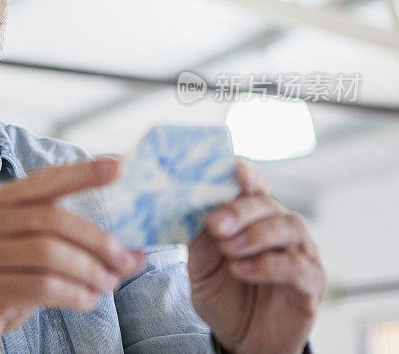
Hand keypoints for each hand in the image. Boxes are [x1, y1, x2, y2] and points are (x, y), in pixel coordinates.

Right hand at [0, 158, 143, 353]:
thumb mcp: (28, 260)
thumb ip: (72, 250)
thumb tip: (133, 256)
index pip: (42, 181)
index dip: (82, 173)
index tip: (119, 165)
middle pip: (50, 218)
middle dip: (95, 239)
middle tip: (124, 261)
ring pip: (47, 251)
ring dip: (88, 269)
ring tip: (107, 285)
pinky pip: (39, 285)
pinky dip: (72, 293)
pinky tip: (87, 301)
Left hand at [188, 160, 324, 353]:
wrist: (240, 338)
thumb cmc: (224, 293)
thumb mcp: (200, 266)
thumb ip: (201, 240)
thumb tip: (196, 213)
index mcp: (253, 218)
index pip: (255, 186)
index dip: (248, 174)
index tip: (234, 169)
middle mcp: (280, 229)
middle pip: (269, 204)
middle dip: (241, 210)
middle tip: (216, 224)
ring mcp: (300, 254)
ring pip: (289, 227)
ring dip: (256, 234)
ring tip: (228, 249)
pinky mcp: (310, 284)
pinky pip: (297, 266)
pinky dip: (267, 265)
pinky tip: (241, 270)